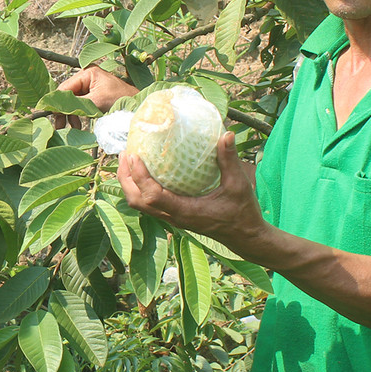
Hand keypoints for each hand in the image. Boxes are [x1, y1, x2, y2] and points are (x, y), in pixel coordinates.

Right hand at [54, 66, 137, 128]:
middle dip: (64, 111)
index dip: (57, 102)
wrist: (137, 105)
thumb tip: (56, 108)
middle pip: (67, 95)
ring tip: (74, 127)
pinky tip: (79, 124)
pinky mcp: (93, 95)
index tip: (51, 115)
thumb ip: (75, 104)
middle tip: (59, 126)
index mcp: (87, 73)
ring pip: (72, 102)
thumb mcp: (96, 102)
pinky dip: (78, 115)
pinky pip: (80, 105)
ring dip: (71, 115)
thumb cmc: (120, 99)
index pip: (65, 88)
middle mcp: (86, 77)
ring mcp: (90, 86)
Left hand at [117, 131, 267, 256]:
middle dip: (126, 178)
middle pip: (137, 202)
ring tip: (130, 160)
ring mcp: (173, 218)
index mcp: (185, 211)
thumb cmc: (242, 213)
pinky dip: (141, 187)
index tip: (134, 155)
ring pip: (141, 205)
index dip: (139, 176)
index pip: (152, 196)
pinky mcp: (176, 216)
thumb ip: (229, 160)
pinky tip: (147, 171)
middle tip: (125, 153)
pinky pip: (150, 203)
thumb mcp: (238, 185)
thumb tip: (227, 134)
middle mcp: (174, 217)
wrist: (245, 237)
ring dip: (130, 183)